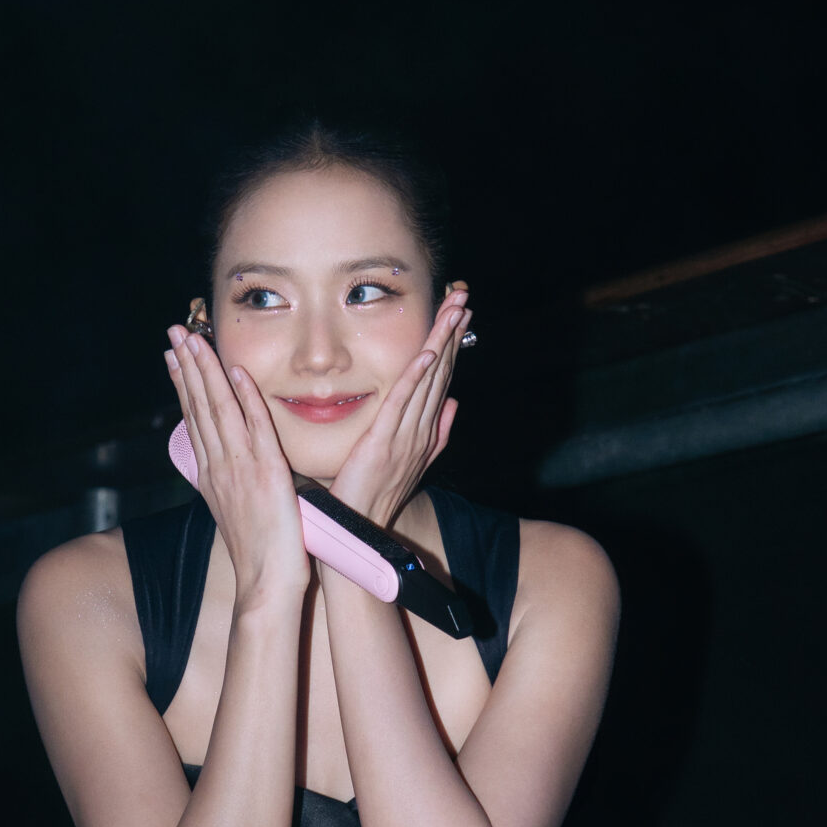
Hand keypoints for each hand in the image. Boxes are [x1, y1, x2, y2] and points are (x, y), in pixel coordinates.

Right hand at [165, 328, 310, 608]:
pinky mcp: (266, 473)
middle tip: (175, 331)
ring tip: (193, 339)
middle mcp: (220, 466)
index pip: (196, 418)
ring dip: (206, 371)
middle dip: (186, 365)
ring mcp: (240, 468)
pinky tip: (236, 372)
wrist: (264, 584)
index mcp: (212, 474)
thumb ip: (229, 483)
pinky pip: (255, 427)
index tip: (175, 355)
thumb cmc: (259, 555)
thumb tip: (223, 465)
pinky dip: (245, 398)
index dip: (184, 383)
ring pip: (218, 409)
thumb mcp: (236, 512)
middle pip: (199, 405)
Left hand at [327, 286, 470, 527]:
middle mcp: (420, 429)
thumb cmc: (376, 494)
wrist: (363, 529)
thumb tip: (453, 404)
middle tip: (463, 297)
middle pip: (440, 372)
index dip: (452, 344)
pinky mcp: (383, 444)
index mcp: (424, 431)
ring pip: (427, 381)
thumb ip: (435, 432)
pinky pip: (401, 404)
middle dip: (452, 333)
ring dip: (440, 344)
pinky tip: (426, 353)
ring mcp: (405, 437)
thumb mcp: (410, 459)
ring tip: (453, 311)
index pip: (441, 378)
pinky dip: (415, 378)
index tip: (459, 314)